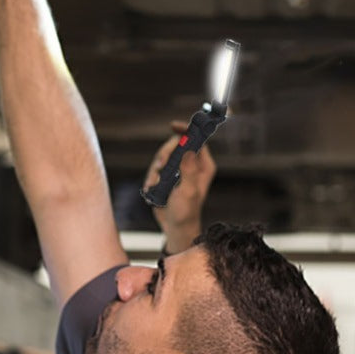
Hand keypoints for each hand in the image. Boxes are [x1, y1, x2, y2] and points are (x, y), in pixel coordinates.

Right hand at [143, 121, 215, 253]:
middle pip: (174, 146)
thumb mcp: (189, 191)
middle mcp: (191, 165)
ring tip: (157, 186)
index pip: (196, 139)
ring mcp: (178, 171)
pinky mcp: (167, 178)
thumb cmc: (186, 212)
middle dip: (164, 156)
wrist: (175, 227)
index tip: (173, 126)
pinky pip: (154, 170)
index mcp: (203, 165)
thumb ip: (189, 171)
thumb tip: (189, 151)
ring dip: (156, 171)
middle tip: (161, 168)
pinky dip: (151, 179)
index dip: (186, 131)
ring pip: (162, 157)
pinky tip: (154, 191)